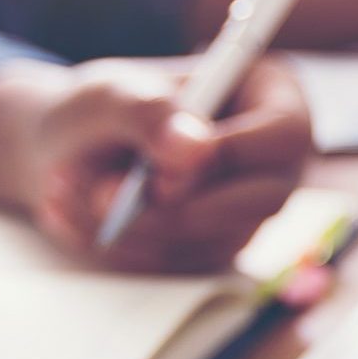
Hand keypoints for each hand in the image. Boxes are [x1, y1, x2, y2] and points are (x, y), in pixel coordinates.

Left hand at [0, 57, 313, 272]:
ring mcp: (249, 209)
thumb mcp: (112, 94)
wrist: (71, 150)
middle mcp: (274, 160)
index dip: (230, 155)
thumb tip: (194, 151)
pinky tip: (85, 217)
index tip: (158, 169)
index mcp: (271, 96)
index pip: (286, 134)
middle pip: (262, 200)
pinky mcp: (215, 247)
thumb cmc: (104, 108)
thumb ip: (149, 113)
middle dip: (175, 207)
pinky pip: (182, 264)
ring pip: (215, 238)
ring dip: (137, 226)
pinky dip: (126, 246)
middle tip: (99, 193)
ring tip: (76, 192)